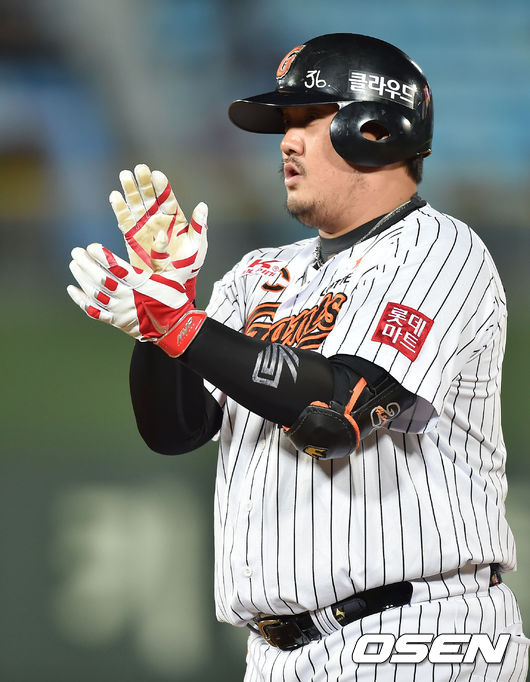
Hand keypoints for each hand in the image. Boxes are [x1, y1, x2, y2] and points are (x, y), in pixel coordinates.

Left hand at [67, 242, 205, 356]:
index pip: (117, 268)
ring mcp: (121, 311)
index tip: (92, 247)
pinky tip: (72, 289)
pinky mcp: (117, 321)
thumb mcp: (175, 275)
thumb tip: (159, 234)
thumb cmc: (175, 299)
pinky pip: (95, 312)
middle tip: (76, 252)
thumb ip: (162, 256)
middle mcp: (128, 298)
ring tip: (74, 264)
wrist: (176, 328)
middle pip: (101, 279)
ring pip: (95, 294)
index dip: (102, 257)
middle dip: (86, 264)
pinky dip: (81, 301)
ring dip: (82, 278)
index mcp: (142, 285)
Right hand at [110, 163, 207, 299]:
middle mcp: (158, 220)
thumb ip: (200, 227)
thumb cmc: (188, 267)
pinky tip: (114, 196)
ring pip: (135, 204)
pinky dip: (119, 208)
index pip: (168, 198)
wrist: (171, 286)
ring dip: (130, 190)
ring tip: (125, 175)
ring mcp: (144, 227)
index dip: (162, 187)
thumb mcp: (198, 247)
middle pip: (150, 197)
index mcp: (175, 220)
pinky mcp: (131, 237)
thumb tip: (202, 205)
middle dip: (144, 183)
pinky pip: (124, 220)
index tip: (157, 175)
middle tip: (139, 168)